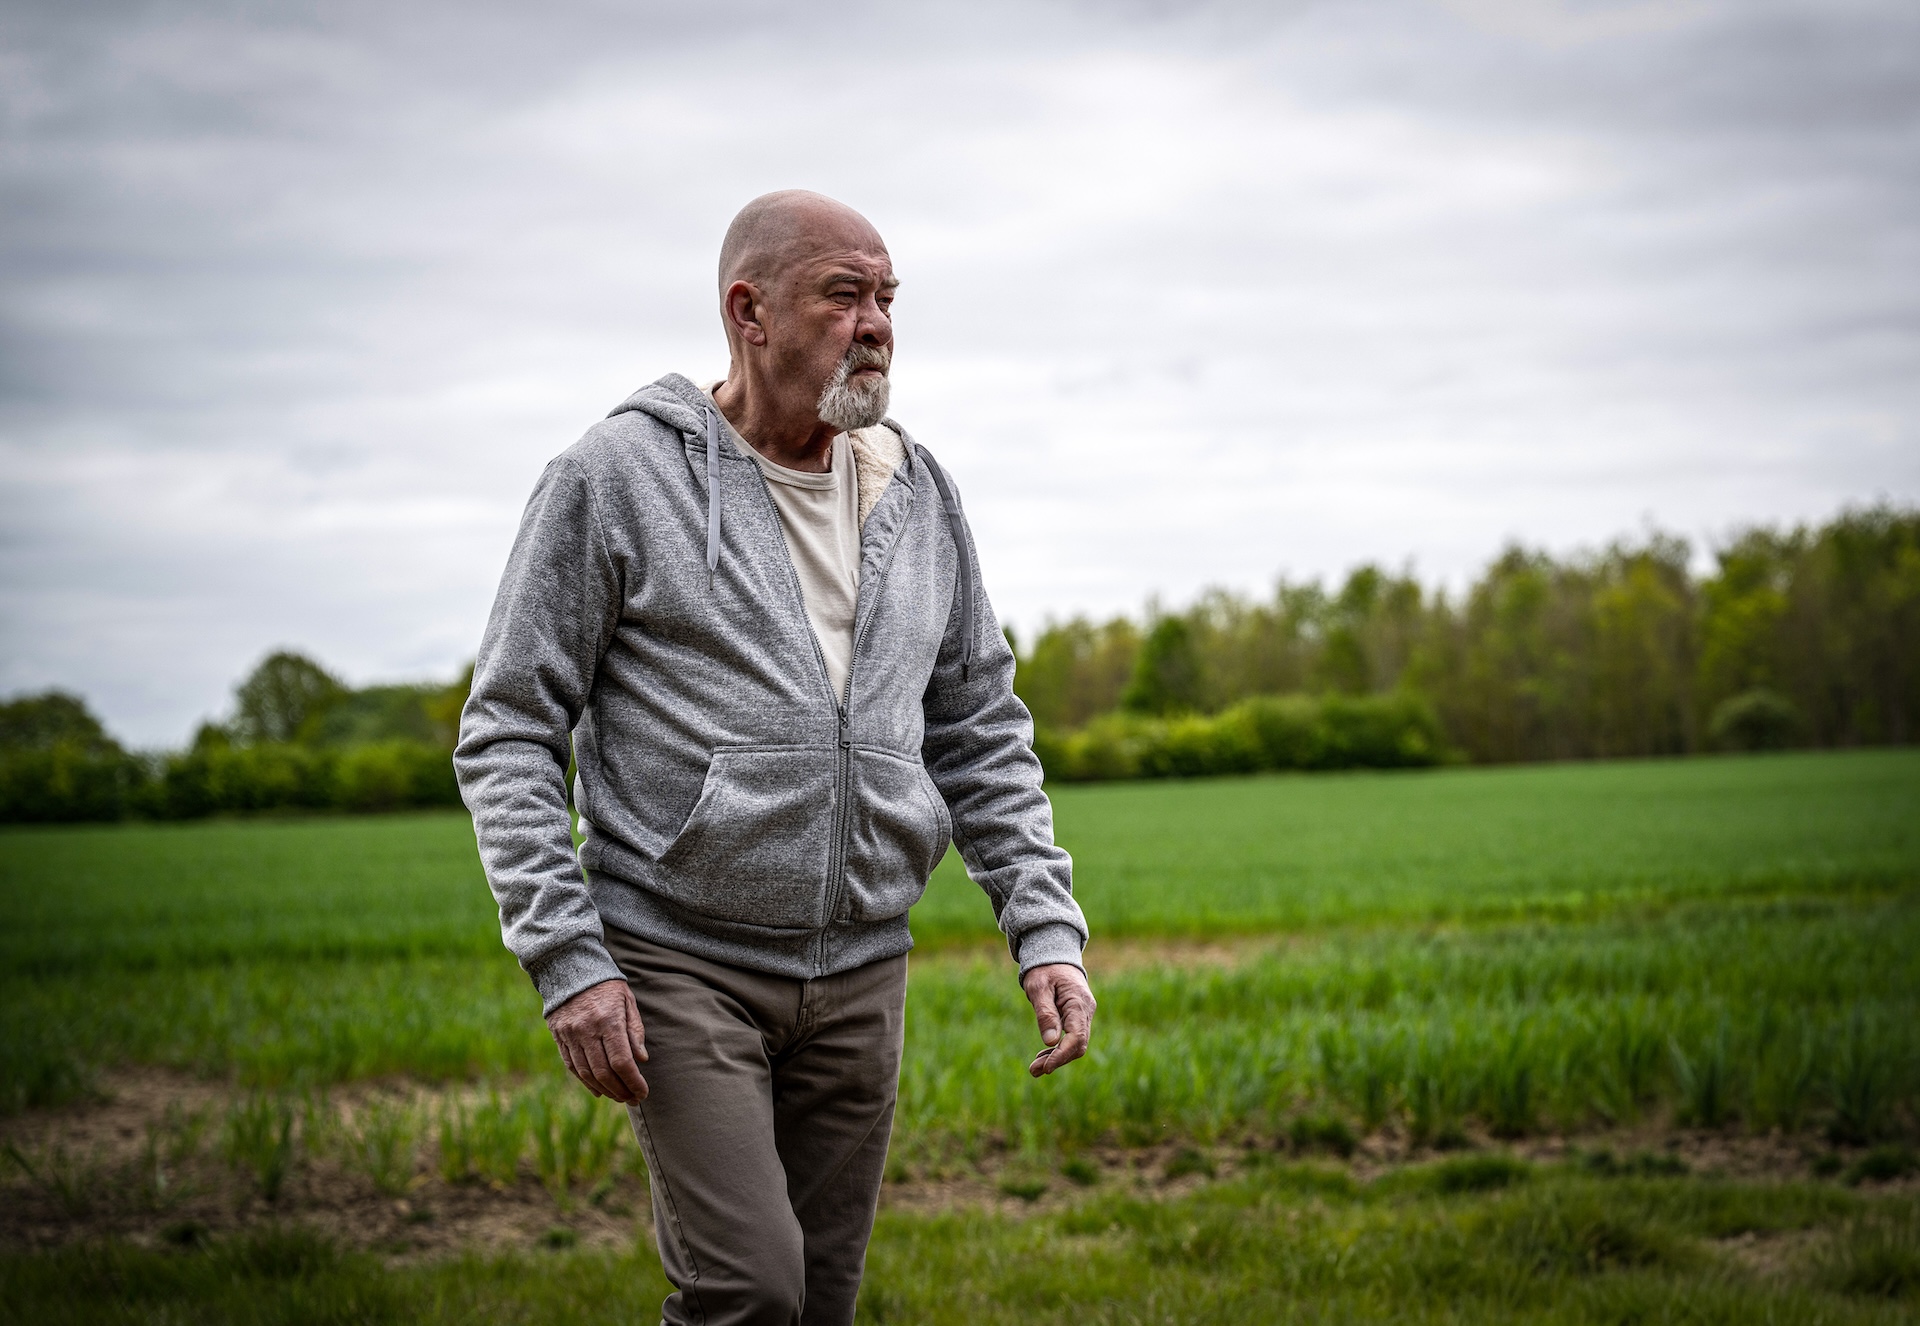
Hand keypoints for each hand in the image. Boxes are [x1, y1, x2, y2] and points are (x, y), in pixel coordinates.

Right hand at [546, 979, 648, 1103]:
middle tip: (633, 1099)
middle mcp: (587, 1030)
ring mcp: (570, 1035)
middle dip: (620, 1090)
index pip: (622, 1061)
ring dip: (605, 1090)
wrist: (571, 969)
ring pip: (587, 1073)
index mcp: (608, 1020)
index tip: (643, 1092)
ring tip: (619, 1097)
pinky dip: (585, 1082)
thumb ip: (635, 1030)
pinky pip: (572, 1066)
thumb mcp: (627, 1001)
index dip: (633, 1081)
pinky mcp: (559, 1037)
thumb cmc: (607, 986)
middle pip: (604, 1072)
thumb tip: (641, 1060)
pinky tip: (598, 1090)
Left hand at [1020, 963, 1095, 1077]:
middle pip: (1078, 1044)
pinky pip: (1072, 1038)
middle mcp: (1086, 1011)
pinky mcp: (1077, 1017)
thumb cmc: (1044, 969)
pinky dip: (1058, 1049)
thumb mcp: (1039, 987)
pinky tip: (1043, 1056)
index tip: (1046, 1067)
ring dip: (1056, 1057)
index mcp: (1078, 1002)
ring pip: (1075, 1044)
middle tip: (1034, 1071)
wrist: (1054, 955)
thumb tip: (1051, 1041)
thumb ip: (1045, 1013)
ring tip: (1035, 1069)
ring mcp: (1083, 1015)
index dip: (1062, 1055)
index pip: (1076, 1036)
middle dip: (1057, 1060)